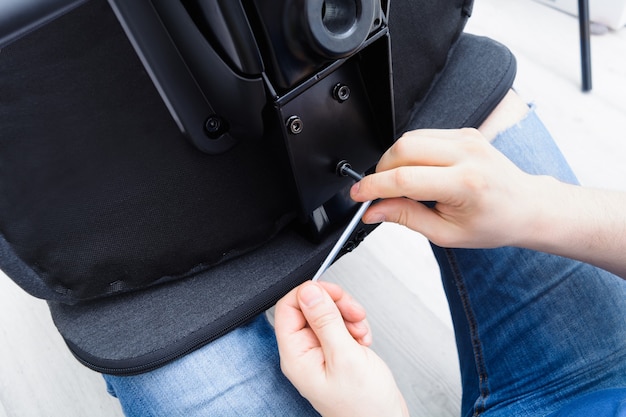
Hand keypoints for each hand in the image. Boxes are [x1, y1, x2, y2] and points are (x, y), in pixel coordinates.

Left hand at [274, 281, 408, 416]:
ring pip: (327, 315)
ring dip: (347, 316)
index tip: (332, 293)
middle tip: (353, 313)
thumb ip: (325, 321)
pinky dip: (354, 327)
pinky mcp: (335, 353)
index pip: (287, 308)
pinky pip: (340, 326)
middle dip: (335, 305)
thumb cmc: (364, 406)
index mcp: (296, 355)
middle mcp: (304, 353)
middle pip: (310, 308)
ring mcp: (320, 353)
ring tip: (360, 332)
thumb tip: (309, 292)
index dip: (310, 294)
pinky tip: (362, 341)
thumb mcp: (345, 356)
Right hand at [350, 127, 542, 248]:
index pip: (404, 178)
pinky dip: (409, 153)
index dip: (373, 186)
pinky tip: (416, 171)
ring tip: (400, 184)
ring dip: (393, 160)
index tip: (358, 194)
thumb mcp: (446, 233)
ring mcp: (466, 139)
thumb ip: (405, 217)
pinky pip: (422, 135)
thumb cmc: (494, 223)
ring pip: (409, 138)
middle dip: (380, 171)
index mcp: (464, 184)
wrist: (525, 206)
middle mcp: (466, 155)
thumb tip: (373, 210)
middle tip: (378, 192)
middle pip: (402, 149)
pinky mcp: (464, 132)